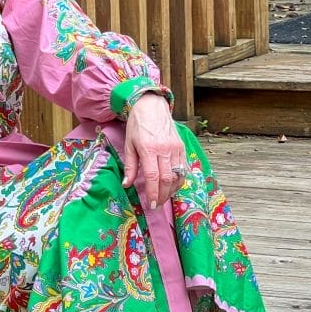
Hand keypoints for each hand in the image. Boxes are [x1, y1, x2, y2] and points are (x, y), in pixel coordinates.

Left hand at [122, 93, 186, 209]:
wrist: (152, 106)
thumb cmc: (137, 125)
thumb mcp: (129, 145)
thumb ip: (130, 166)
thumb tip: (127, 185)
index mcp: (149, 149)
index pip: (153, 176)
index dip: (153, 193)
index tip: (151, 204)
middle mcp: (165, 149)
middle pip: (167, 179)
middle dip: (162, 196)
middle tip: (157, 205)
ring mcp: (176, 148)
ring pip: (178, 176)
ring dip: (171, 190)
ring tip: (163, 198)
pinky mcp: (182, 147)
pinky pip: (183, 168)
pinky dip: (179, 181)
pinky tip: (172, 187)